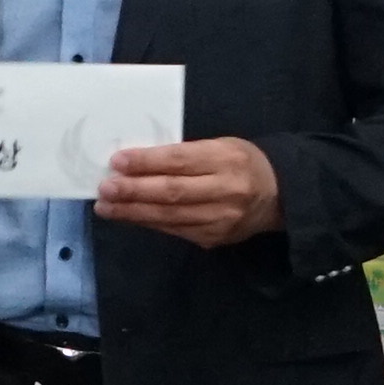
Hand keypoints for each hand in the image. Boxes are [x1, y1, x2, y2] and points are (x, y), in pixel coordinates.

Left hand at [92, 134, 281, 248]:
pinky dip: (149, 223)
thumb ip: (185, 154)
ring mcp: (221, 219)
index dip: (146, 162)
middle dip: (133, 191)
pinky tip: (130, 216)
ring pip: (170, 216)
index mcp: (226, 159)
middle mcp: (225, 190)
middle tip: (105, 189)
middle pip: (172, 192)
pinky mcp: (215, 238)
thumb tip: (136, 162)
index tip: (117, 162)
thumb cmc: (240, 162)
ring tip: (106, 207)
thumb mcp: (220, 146)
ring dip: (133, 212)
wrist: (279, 196)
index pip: (180, 160)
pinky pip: (175, 230)